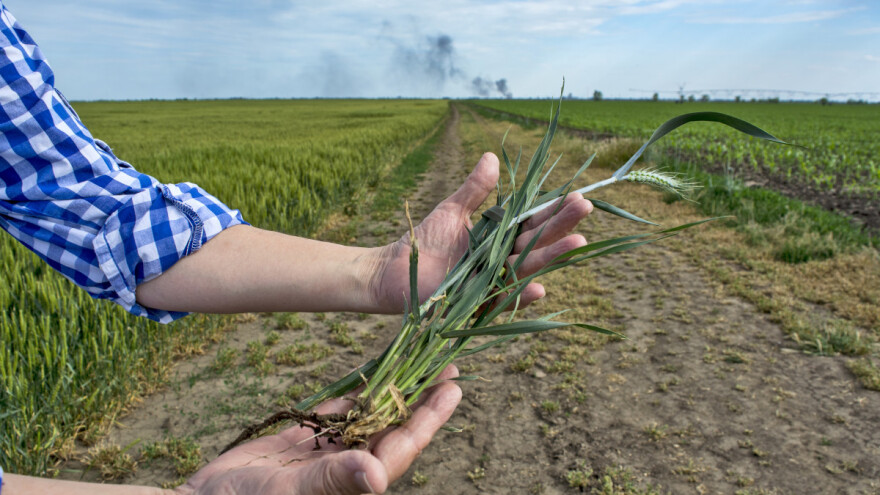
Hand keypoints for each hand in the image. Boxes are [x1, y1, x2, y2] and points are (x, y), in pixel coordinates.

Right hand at [174, 367, 460, 494]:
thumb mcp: (290, 492)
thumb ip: (334, 481)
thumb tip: (378, 474)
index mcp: (355, 482)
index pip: (402, 445)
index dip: (429, 417)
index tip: (453, 388)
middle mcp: (348, 467)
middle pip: (394, 427)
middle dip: (421, 399)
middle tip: (448, 368)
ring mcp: (327, 453)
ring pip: (369, 417)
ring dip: (393, 392)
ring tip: (418, 364)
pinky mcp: (305, 442)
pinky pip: (338, 413)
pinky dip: (355, 393)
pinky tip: (373, 375)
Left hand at [370, 152, 592, 312]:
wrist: (393, 269)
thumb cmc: (424, 240)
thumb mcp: (452, 210)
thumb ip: (474, 189)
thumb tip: (492, 156)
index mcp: (499, 238)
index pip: (533, 222)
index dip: (554, 211)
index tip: (577, 196)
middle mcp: (502, 260)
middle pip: (538, 242)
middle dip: (562, 226)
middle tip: (586, 208)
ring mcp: (493, 282)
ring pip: (528, 269)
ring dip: (553, 257)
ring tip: (578, 242)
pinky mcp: (478, 303)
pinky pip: (504, 300)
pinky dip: (522, 295)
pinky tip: (541, 286)